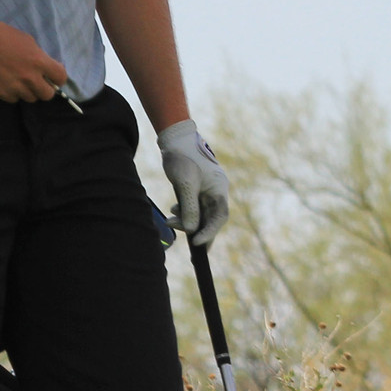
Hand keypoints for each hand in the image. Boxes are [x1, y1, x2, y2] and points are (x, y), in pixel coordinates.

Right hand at [0, 15, 71, 104]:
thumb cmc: (3, 35)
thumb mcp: (29, 42)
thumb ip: (40, 58)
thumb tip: (47, 69)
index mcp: (39, 62)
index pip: (60, 78)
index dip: (58, 77)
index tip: (53, 76)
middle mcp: (29, 78)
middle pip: (47, 95)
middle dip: (45, 88)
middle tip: (39, 81)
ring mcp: (14, 87)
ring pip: (30, 98)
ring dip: (29, 91)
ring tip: (21, 80)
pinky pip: (14, 99)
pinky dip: (14, 93)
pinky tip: (8, 82)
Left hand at [157, 120, 230, 246]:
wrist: (176, 140)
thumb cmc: (182, 159)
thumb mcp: (184, 184)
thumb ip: (189, 208)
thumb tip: (192, 230)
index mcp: (219, 189)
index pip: (219, 217)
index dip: (210, 232)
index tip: (196, 244)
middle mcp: (216, 190)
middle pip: (212, 217)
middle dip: (201, 232)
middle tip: (193, 250)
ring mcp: (208, 189)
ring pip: (202, 213)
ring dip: (189, 220)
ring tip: (171, 221)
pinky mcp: (198, 188)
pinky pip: (195, 206)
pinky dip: (185, 212)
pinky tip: (173, 210)